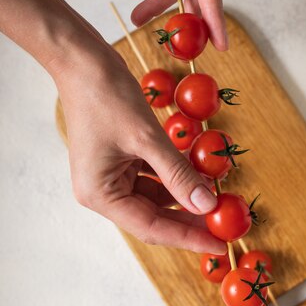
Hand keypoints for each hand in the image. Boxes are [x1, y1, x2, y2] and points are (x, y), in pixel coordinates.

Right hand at [53, 34, 226, 253]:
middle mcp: (102, 191)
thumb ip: (178, 174)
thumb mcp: (147, 138)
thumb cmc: (106, 96)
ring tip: (216, 196)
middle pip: (153, 215)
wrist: (81, 60)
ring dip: (184, 194)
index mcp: (100, 195)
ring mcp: (110, 175)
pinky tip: (197, 173)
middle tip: (223, 221)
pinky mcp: (119, 159)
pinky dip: (174, 175)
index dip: (187, 237)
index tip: (219, 244)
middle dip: (189, 217)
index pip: (151, 227)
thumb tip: (208, 205)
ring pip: (155, 196)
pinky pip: (152, 176)